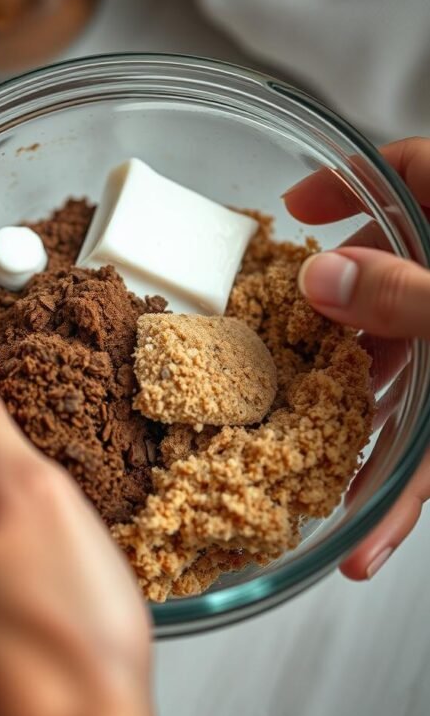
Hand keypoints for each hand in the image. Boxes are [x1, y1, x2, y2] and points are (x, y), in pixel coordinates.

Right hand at [284, 137, 429, 580]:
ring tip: (324, 448)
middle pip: (401, 276)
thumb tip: (326, 277)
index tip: (297, 207)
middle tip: (303, 343)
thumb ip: (413, 294)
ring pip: (418, 366)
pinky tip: (374, 542)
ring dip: (373, 410)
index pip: (415, 173)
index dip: (350, 184)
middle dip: (348, 318)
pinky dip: (411, 491)